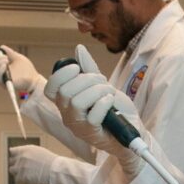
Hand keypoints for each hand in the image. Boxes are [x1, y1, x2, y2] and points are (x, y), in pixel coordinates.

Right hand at [0, 45, 43, 93]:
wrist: (33, 78)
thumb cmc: (27, 69)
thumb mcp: (18, 58)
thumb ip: (10, 53)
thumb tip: (2, 47)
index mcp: (3, 66)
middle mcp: (1, 73)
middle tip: (6, 56)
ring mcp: (2, 79)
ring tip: (6, 60)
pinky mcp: (5, 84)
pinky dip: (0, 71)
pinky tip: (5, 66)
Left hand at [8, 145, 57, 183]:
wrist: (54, 170)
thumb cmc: (49, 160)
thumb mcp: (37, 151)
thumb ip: (26, 152)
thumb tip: (18, 154)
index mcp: (24, 149)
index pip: (12, 151)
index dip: (14, 155)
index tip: (17, 158)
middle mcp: (21, 157)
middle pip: (10, 161)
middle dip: (15, 163)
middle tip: (23, 167)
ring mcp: (21, 167)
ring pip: (11, 170)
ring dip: (17, 171)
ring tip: (26, 173)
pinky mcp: (22, 177)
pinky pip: (17, 178)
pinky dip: (22, 178)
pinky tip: (29, 177)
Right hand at [43, 44, 143, 175]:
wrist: (132, 129)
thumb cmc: (115, 109)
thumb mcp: (101, 85)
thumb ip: (89, 70)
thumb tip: (78, 49)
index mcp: (66, 103)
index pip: (51, 88)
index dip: (61, 74)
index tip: (78, 68)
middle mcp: (68, 115)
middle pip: (65, 92)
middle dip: (88, 80)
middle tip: (102, 82)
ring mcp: (78, 126)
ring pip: (77, 102)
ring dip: (98, 91)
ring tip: (109, 93)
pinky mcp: (92, 134)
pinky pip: (93, 115)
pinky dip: (104, 103)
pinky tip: (111, 102)